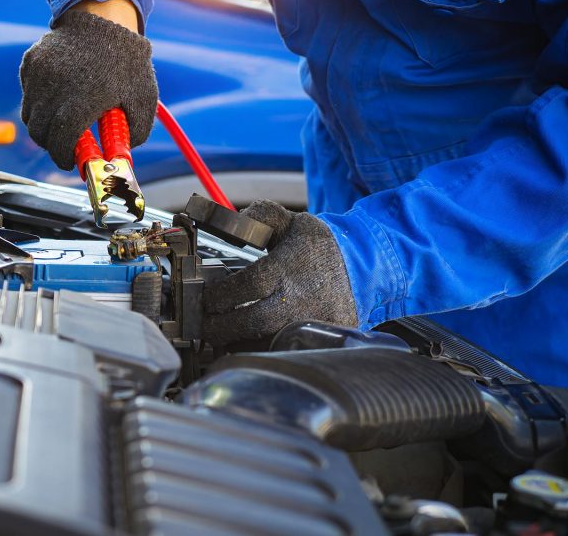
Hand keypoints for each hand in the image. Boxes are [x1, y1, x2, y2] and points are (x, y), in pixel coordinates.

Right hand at [19, 3, 157, 169]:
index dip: (63, 158)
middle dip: (52, 145)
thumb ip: (134, 133)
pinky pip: (28, 93)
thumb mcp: (142, 99)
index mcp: (82, 101)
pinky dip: (39, 100)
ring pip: (30, 115)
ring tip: (62, 118)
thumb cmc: (127, 60)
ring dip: (43, 124)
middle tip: (65, 145)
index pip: (60, 143)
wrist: (104, 17)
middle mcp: (54, 89)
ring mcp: (38, 75)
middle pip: (40, 133)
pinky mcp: (30, 63)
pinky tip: (59, 92)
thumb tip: (121, 156)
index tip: (70, 162)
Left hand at [202, 200, 357, 347]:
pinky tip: (246, 344)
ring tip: (219, 337)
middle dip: (220, 328)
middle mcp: (302, 298)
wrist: (364, 265)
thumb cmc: (320, 245)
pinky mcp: (321, 338)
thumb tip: (230, 221)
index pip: (248, 285)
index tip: (204, 299)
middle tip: (202, 326)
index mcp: (290, 267)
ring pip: (266, 343)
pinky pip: (285, 350)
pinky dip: (262, 351)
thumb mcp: (290, 222)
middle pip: (253, 322)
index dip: (220, 295)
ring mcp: (313, 322)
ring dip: (238, 343)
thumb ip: (259, 216)